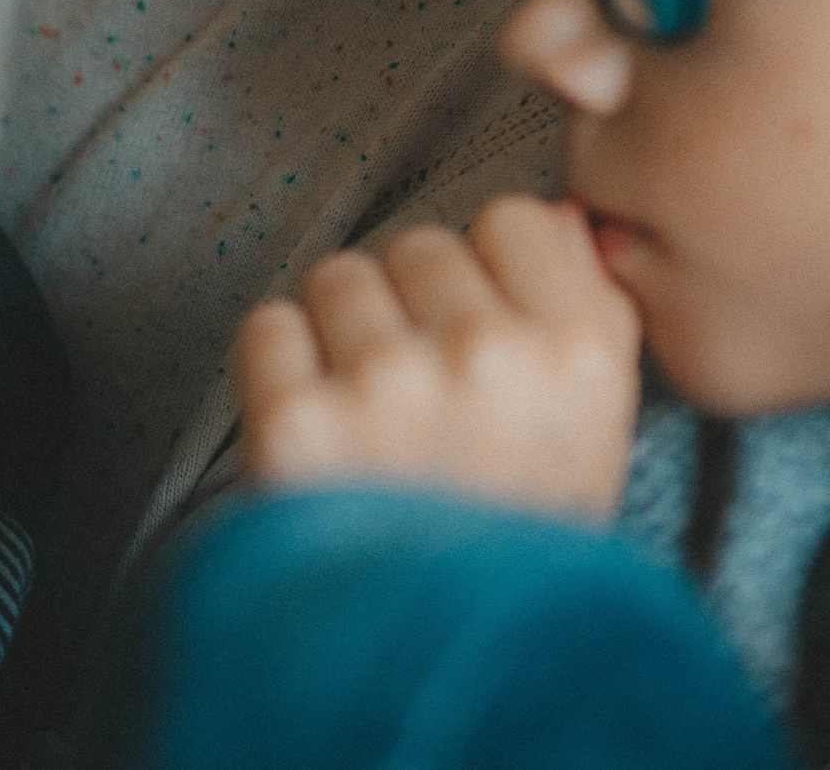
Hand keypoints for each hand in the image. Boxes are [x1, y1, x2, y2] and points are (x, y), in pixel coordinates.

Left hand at [233, 196, 642, 518]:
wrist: (444, 648)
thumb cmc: (516, 544)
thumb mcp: (594, 435)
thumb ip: (584, 314)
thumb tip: (559, 214)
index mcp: (579, 353)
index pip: (513, 218)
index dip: (485, 268)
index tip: (474, 319)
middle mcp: (488, 354)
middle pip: (416, 244)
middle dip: (407, 306)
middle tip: (417, 391)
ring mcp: (388, 381)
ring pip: (336, 276)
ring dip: (338, 333)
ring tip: (366, 415)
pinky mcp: (298, 415)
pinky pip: (268, 326)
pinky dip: (277, 369)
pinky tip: (313, 426)